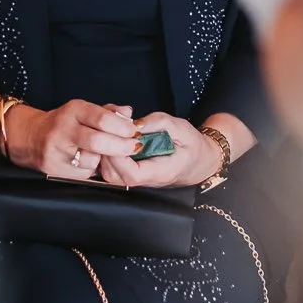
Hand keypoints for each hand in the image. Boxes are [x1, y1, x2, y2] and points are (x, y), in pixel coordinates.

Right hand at [7, 100, 140, 178]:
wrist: (31, 136)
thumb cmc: (65, 123)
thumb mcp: (84, 111)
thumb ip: (108, 112)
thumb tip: (128, 113)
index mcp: (73, 111)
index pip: (102, 118)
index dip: (122, 127)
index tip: (134, 132)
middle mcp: (62, 129)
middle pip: (97, 141)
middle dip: (120, 147)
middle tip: (133, 147)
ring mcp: (56, 150)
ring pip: (91, 160)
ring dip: (103, 160)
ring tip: (104, 154)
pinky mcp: (54, 168)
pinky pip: (83, 173)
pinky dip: (91, 169)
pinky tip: (88, 162)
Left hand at [98, 112, 220, 190]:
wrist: (198, 161)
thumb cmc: (191, 145)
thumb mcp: (180, 127)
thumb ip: (157, 123)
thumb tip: (133, 123)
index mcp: (161, 172)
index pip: (132, 175)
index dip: (119, 157)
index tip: (119, 137)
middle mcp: (146, 179)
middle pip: (115, 176)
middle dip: (106, 152)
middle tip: (108, 130)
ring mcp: (137, 179)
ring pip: (109, 174)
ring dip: (104, 152)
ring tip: (110, 131)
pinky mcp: (131, 173)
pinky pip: (112, 168)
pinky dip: (106, 153)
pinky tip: (112, 137)